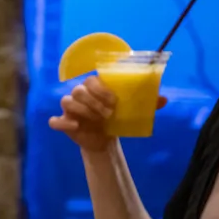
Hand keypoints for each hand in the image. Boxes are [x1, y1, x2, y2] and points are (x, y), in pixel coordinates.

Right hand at [48, 76, 166, 151]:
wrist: (104, 139)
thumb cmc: (115, 119)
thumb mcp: (130, 111)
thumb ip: (146, 104)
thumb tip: (163, 99)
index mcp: (94, 88)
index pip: (91, 80)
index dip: (100, 89)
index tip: (114, 101)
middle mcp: (79, 96)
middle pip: (77, 90)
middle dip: (93, 101)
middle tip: (108, 113)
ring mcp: (69, 109)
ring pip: (66, 101)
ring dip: (82, 110)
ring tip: (97, 121)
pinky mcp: (63, 123)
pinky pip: (54, 121)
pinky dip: (62, 122)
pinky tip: (75, 126)